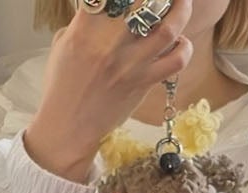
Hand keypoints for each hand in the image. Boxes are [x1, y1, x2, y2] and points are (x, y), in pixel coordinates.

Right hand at [23, 0, 196, 177]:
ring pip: (169, 27)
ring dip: (181, 9)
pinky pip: (175, 61)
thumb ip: (84, 21)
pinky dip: (184, 48)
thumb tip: (104, 8)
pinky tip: (181, 42)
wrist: (69, 125)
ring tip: (182, 3)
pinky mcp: (143, 83)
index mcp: (86, 27)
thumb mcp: (64, 44)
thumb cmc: (63, 84)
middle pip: (145, 2)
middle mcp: (111, 42)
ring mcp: (130, 63)